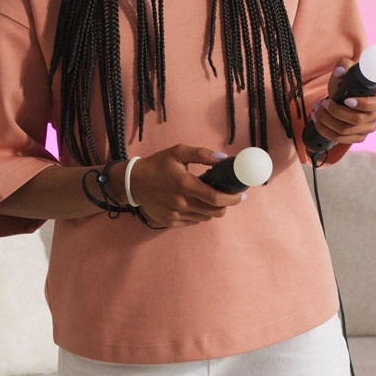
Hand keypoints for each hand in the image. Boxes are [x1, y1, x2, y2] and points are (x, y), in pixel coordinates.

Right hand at [125, 145, 245, 228]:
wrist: (134, 182)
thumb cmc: (158, 165)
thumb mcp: (178, 152)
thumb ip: (201, 154)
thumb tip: (223, 159)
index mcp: (184, 184)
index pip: (215, 198)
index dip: (232, 199)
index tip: (241, 195)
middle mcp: (181, 203)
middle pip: (214, 212)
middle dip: (226, 205)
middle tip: (227, 195)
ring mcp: (175, 215)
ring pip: (205, 217)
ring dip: (212, 208)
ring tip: (208, 196)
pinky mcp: (171, 223)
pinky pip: (194, 221)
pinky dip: (199, 213)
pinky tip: (194, 202)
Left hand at [309, 59, 375, 146]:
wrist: (341, 99)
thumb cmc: (347, 85)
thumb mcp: (346, 73)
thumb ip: (344, 67)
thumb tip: (340, 71)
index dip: (362, 104)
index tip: (346, 100)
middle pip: (357, 120)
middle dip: (336, 111)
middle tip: (323, 102)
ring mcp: (366, 130)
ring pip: (345, 131)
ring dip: (326, 120)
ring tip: (316, 108)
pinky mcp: (355, 138)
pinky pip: (338, 138)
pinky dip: (324, 129)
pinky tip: (316, 119)